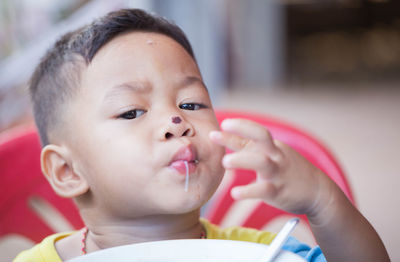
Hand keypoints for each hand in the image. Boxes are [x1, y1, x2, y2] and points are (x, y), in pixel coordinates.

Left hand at [209, 118, 330, 215]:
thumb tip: (222, 138)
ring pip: (261, 161)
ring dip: (241, 160)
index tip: (222, 124)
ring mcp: (277, 172)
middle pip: (261, 136)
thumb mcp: (271, 154)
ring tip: (225, 162)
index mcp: (271, 146)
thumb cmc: (287, 170)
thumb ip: (247, 147)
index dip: (237, 126)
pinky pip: (263, 189)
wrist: (318, 191)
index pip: (254, 131)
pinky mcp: (279, 191)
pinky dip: (248, 191)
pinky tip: (235, 193)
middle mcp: (274, 155)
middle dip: (240, 130)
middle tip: (216, 134)